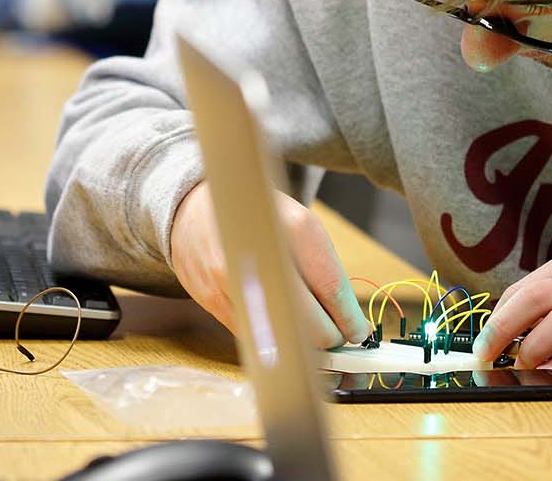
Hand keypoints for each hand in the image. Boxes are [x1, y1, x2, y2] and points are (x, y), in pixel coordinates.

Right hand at [169, 181, 372, 348]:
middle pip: (310, 325)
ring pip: (281, 339)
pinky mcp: (213, 301)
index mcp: (292, 228)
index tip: (357, 332)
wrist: (193, 209)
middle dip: (329, 336)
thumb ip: (324, 268)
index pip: (331, 290)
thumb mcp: (299, 225)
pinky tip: (274, 318)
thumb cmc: (257, 219)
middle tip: (334, 333)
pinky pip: (255, 337)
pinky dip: (270, 336)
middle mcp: (260, 256)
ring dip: (300, 342)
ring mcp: (232, 281)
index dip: (349, 320)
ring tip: (305, 325)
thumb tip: (347, 320)